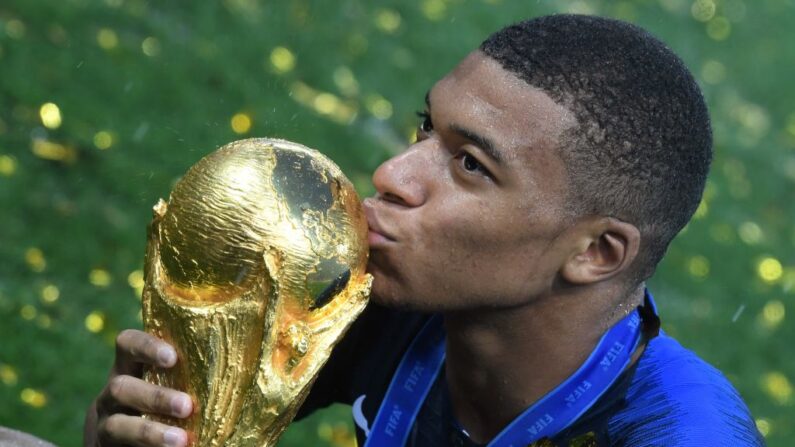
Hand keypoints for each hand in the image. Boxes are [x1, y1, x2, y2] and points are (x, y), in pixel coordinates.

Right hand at [84, 329, 193, 446]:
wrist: (128, 445)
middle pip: (122, 387)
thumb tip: (264, 357)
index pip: (127, 343)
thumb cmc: (166, 405)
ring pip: (118, 426)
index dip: (146, 346)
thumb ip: (196, 372)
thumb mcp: (170, 383)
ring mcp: (106, 425)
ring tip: (181, 441)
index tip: (173, 357)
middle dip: (156, 397)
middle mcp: (113, 394)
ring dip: (151, 432)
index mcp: (130, 368)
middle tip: (187, 406)